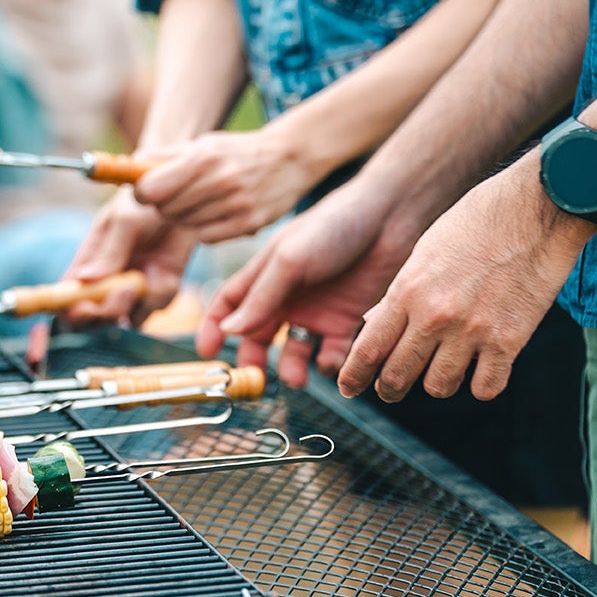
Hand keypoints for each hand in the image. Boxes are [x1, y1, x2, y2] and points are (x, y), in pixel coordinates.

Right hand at [62, 188, 195, 327]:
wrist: (185, 198)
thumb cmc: (145, 202)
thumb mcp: (125, 220)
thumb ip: (108, 251)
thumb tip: (83, 280)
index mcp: (86, 264)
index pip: (64, 299)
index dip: (69, 311)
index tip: (84, 306)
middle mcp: (105, 282)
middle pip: (92, 320)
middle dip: (105, 312)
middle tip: (124, 289)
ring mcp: (132, 290)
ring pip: (126, 318)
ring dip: (136, 304)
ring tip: (147, 277)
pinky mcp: (158, 291)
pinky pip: (156, 307)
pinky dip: (161, 295)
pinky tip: (166, 273)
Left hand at [132, 120, 326, 243]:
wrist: (291, 159)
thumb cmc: (237, 151)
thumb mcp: (204, 143)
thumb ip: (165, 156)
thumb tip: (128, 165)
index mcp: (203, 158)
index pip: (151, 188)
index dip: (141, 193)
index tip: (144, 191)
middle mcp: (219, 182)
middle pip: (165, 210)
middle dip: (162, 205)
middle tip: (173, 196)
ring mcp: (236, 206)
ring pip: (184, 224)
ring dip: (183, 216)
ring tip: (198, 201)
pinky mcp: (248, 225)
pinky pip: (206, 237)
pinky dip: (203, 228)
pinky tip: (215, 212)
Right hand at [196, 183, 414, 386]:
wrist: (389, 218)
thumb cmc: (332, 227)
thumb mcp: (289, 262)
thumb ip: (260, 298)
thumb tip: (229, 331)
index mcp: (264, 277)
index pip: (229, 305)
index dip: (214, 328)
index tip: (207, 354)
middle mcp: (287, 298)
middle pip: (258, 337)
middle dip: (253, 360)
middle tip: (254, 379)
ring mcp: (317, 311)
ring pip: (295, 352)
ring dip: (292, 368)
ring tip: (297, 377)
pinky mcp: (348, 321)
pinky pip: (334, 353)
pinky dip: (330, 364)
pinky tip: (330, 361)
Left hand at [338, 157, 595, 401]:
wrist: (537, 209)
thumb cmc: (476, 223)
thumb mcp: (423, 252)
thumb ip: (398, 294)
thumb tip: (371, 326)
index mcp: (407, 291)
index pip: (368, 349)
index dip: (354, 376)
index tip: (347, 388)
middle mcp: (434, 316)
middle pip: (397, 376)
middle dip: (390, 388)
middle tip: (392, 389)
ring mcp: (472, 330)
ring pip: (439, 388)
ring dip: (438, 383)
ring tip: (444, 368)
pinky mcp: (510, 340)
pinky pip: (485, 388)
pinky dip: (481, 385)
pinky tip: (482, 370)